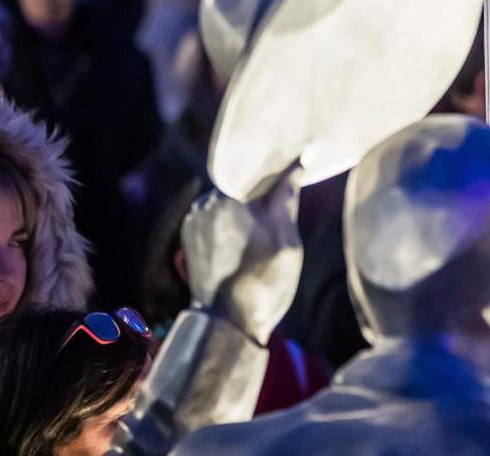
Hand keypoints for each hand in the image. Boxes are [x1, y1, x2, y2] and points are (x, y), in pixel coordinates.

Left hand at [180, 168, 302, 345]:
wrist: (228, 325)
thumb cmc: (263, 283)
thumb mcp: (287, 240)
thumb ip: (287, 197)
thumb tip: (299, 164)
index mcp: (230, 200)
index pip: (261, 172)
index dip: (282, 173)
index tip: (299, 173)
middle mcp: (207, 204)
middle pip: (244, 186)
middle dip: (264, 195)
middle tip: (284, 211)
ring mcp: (195, 221)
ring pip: (230, 202)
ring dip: (247, 210)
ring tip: (265, 232)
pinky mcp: (191, 236)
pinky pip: (217, 217)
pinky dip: (232, 223)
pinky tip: (247, 241)